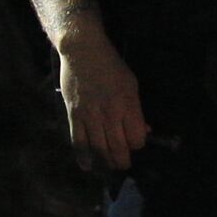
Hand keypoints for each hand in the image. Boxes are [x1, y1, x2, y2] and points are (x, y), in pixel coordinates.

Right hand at [55, 25, 149, 171]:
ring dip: (106, 162)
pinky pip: (77, 141)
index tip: (136, 143)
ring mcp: (90, 115)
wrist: (82, 51)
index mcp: (127, 104)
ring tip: (110, 166)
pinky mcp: (73, 115)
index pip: (136, 137)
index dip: (138, 145)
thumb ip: (136, 109)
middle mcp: (109, 113)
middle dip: (122, 160)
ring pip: (99, 149)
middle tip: (123, 164)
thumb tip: (143, 130)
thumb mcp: (131, 84)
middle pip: (118, 147)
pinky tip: (87, 166)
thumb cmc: (111, 66)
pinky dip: (83, 157)